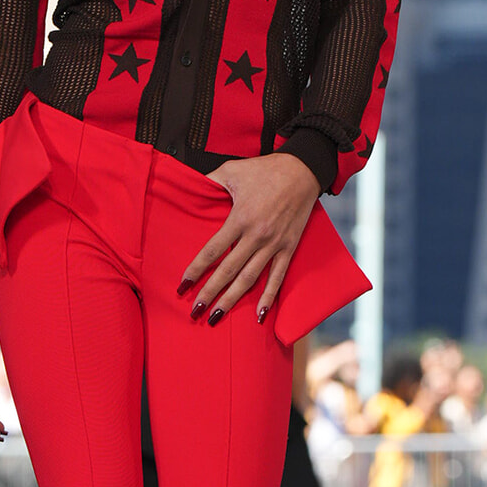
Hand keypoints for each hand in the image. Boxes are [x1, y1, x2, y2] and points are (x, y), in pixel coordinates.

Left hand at [179, 152, 319, 322]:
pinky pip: (278, 277)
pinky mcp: (289, 248)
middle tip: (194, 311)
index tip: (182, 286)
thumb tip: (187, 187)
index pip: (212, 251)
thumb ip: (209, 182)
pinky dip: (269, 297)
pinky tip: (260, 316)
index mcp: (240, 218)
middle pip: (228, 271)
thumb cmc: (265, 169)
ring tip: (217, 317)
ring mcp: (275, 244)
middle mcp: (257, 236)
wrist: (303, 170)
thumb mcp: (232, 170)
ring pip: (250, 279)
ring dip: (233, 300)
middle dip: (210, 293)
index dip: (196, 270)